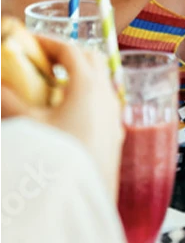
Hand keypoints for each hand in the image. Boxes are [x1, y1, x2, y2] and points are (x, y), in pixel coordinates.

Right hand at [2, 35, 124, 197]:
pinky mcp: (116, 135)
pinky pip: (105, 104)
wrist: (80, 201)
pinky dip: (88, 98)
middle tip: (43, 59)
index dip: (49, 41)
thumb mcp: (25, 126)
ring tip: (52, 86)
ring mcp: (115, 115)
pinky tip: (69, 113)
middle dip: (68, 54)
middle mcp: (107, 96)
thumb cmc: (55, 158)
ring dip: (80, 76)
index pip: (71, 50)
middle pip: (93, 61)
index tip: (29, 41)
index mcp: (88, 86)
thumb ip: (7, 101)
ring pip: (102, 83)